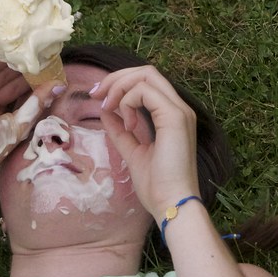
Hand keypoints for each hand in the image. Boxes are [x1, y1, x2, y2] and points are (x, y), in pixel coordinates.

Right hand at [0, 59, 55, 176]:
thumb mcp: (20, 124)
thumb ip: (38, 103)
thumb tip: (60, 86)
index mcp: (5, 121)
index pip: (24, 100)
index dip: (38, 88)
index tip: (54, 76)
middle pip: (13, 86)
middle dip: (29, 75)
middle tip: (46, 60)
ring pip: (2, 76)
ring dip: (16, 66)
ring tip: (33, 54)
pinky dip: (0, 60)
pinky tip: (15, 51)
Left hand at [92, 66, 200, 220]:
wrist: (171, 203)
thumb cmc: (157, 185)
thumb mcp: (132, 152)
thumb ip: (121, 131)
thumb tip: (106, 112)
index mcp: (172, 116)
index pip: (148, 83)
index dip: (120, 84)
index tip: (99, 100)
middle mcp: (180, 109)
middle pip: (147, 72)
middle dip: (116, 79)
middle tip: (97, 95)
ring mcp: (180, 111)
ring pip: (146, 75)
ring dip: (119, 87)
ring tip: (107, 107)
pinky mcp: (175, 117)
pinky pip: (145, 91)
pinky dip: (128, 100)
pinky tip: (126, 122)